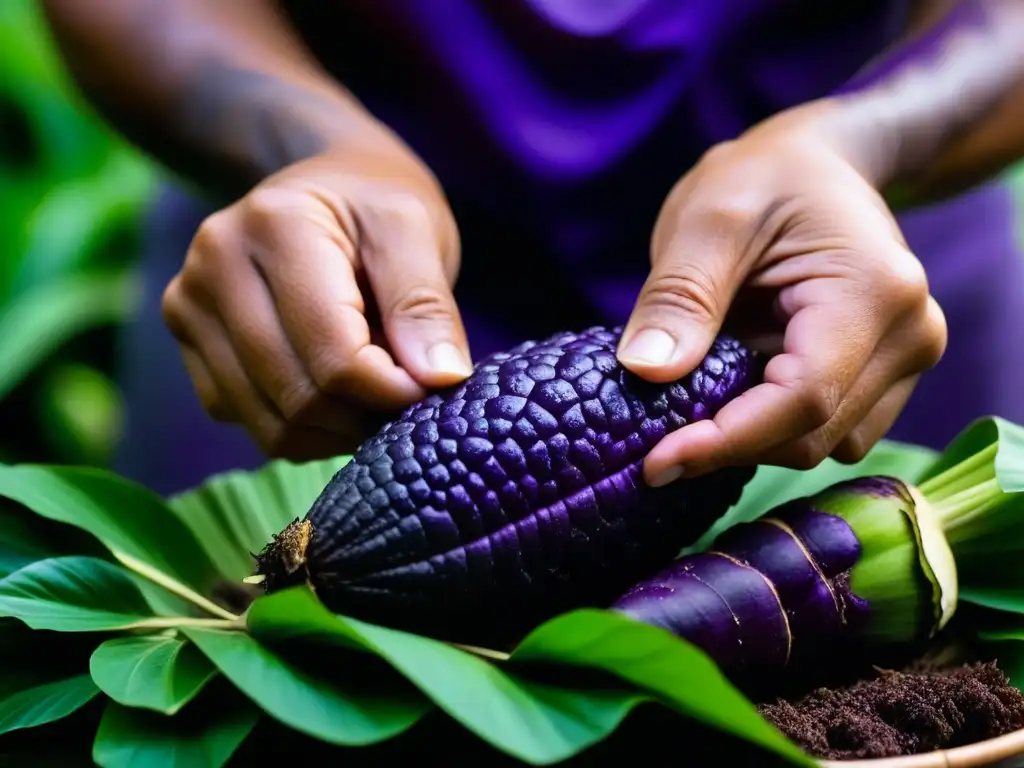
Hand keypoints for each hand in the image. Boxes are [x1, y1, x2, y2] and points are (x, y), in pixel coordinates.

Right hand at [162, 131, 471, 460]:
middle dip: (365, 417)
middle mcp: (214, 267)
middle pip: (298, 397)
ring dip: (336, 432)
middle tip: (411, 404)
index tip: (432, 389)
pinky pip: (252, 424)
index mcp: (274, 226)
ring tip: (376, 398)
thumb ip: (428, 304)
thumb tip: (440, 379)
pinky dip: (305, 430)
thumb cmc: (374, 204)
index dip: (390, 391)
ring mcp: (189, 307)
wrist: (322, 184)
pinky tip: (337, 396)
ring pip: (271, 425)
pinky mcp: (189, 344)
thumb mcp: (417, 230)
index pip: (334, 355)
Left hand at [618, 105, 947, 486]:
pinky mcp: (885, 377)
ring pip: (820, 443)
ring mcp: (906, 360)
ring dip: (751, 435)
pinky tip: (737, 385)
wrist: (818, 164)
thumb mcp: (708, 219)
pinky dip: (771, 425)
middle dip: (729, 442)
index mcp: (874, 291)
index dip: (726, 441)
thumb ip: (680, 296)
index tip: (656, 463)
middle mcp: (911, 336)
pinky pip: (825, 429)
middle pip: (811, 434)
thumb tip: (644, 372)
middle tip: (654, 430)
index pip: (803, 399)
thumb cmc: (764, 177)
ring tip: (704, 383)